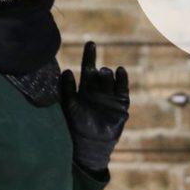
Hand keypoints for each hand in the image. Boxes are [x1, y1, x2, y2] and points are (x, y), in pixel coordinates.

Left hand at [61, 42, 129, 170]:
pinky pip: (122, 90)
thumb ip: (67, 89)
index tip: (91, 43)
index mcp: (86, 89)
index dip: (89, 56)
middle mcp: (99, 91)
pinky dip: (122, 80)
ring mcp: (110, 97)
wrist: (90, 146)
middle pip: (99, 72)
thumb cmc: (77, 126)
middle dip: (97, 63)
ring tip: (103, 72)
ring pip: (110, 80)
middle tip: (93, 53)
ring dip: (106, 74)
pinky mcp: (121, 104)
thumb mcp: (70, 106)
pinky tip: (120, 71)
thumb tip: (66, 70)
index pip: (87, 68)